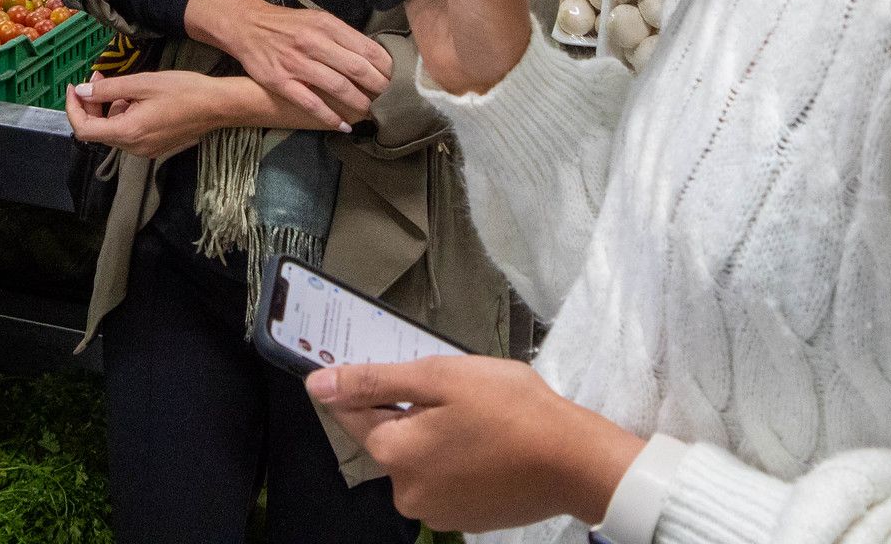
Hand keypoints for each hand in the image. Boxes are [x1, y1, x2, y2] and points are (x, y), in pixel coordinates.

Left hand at [65, 71, 239, 159]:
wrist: (218, 106)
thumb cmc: (183, 91)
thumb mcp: (142, 83)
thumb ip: (108, 89)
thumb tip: (82, 91)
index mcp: (128, 132)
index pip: (84, 129)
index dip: (73, 108)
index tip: (74, 87)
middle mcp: (134, 148)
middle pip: (98, 130)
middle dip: (92, 103)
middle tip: (98, 76)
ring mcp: (145, 150)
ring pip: (113, 131)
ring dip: (109, 108)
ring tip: (121, 84)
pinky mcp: (155, 146)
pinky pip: (129, 133)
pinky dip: (124, 115)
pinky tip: (136, 98)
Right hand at [186, 0, 391, 131]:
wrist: (247, 26)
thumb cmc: (288, 25)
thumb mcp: (318, 20)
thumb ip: (343, 36)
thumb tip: (374, 55)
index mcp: (326, 25)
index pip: (366, 48)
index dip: (387, 67)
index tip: (400, 79)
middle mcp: (313, 43)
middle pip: (357, 68)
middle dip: (379, 87)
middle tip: (393, 100)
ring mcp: (296, 63)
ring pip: (337, 87)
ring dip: (359, 103)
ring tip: (372, 113)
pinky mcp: (281, 81)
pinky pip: (311, 103)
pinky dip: (330, 116)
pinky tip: (343, 125)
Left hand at [305, 356, 645, 532]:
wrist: (573, 460)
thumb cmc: (508, 408)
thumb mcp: (437, 377)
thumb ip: (373, 381)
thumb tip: (317, 384)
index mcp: (393, 453)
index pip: (354, 411)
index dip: (369, 384)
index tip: (397, 372)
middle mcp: (406, 491)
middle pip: (391, 436)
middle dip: (413, 409)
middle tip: (456, 391)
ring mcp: (438, 510)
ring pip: (421, 456)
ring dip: (437, 434)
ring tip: (478, 416)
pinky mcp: (467, 518)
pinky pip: (447, 478)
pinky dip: (459, 458)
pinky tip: (488, 442)